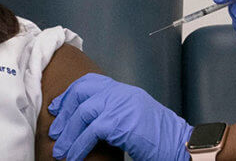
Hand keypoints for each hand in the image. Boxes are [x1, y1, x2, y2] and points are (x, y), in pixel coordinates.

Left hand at [48, 73, 192, 160]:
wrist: (181, 144)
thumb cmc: (161, 138)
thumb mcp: (135, 117)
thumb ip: (115, 113)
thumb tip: (91, 124)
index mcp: (124, 91)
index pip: (90, 82)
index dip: (70, 94)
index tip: (57, 108)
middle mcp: (121, 93)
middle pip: (82, 91)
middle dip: (64, 111)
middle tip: (55, 130)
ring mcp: (121, 105)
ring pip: (82, 112)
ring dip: (68, 134)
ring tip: (60, 150)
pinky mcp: (120, 122)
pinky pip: (90, 131)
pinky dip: (78, 145)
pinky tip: (73, 157)